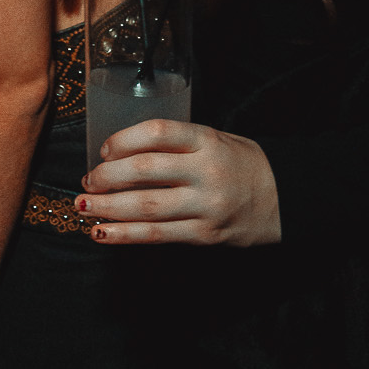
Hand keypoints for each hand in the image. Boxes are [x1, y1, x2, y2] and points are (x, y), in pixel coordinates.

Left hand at [78, 119, 280, 246]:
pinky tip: (103, 234)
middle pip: (145, 170)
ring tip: (83, 207)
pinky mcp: (205, 235)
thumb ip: (175, 145)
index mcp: (207, 140)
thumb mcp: (214, 139)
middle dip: (107, 176)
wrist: (285, 198)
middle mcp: (206, 171)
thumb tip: (120, 156)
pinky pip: (158, 236)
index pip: (157, 133)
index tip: (103, 150)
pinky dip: (126, 235)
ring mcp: (206, 205)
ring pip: (147, 206)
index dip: (123, 140)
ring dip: (108, 208)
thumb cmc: (241, 164)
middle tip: (87, 181)